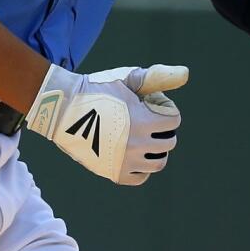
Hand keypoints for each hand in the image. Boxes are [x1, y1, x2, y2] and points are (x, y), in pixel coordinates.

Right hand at [26, 63, 187, 185]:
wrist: (63, 108)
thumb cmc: (98, 89)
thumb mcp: (128, 79)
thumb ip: (159, 77)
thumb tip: (187, 74)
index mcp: (143, 121)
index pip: (174, 120)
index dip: (164, 108)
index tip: (147, 102)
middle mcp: (137, 145)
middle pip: (169, 142)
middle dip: (162, 129)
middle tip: (144, 118)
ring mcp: (125, 161)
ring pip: (158, 162)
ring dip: (156, 149)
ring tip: (142, 136)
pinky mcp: (113, 173)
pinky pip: (141, 176)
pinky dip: (143, 167)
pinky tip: (134, 153)